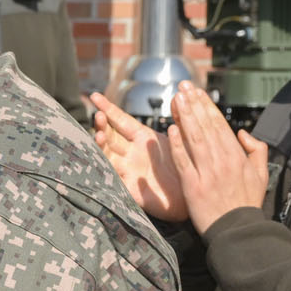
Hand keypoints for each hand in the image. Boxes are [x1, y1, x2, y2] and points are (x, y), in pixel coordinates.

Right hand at [89, 91, 186, 222]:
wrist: (195, 195)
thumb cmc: (190, 166)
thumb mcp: (185, 140)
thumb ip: (181, 119)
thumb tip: (180, 95)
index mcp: (143, 138)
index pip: (121, 120)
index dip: (108, 108)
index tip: (94, 96)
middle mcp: (131, 152)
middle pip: (111, 135)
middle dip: (102, 124)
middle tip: (98, 116)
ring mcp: (128, 169)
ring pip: (107, 153)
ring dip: (101, 144)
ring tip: (99, 134)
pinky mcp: (128, 188)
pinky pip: (111, 177)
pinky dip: (103, 168)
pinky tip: (100, 160)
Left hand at [166, 82, 269, 234]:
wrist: (238, 230)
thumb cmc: (247, 202)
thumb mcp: (261, 174)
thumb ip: (257, 150)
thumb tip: (242, 132)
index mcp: (237, 155)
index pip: (219, 124)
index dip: (206, 106)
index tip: (196, 92)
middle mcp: (223, 160)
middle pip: (205, 126)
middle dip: (193, 104)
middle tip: (183, 86)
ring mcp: (207, 172)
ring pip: (194, 139)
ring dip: (185, 117)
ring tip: (176, 99)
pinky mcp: (193, 186)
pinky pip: (183, 161)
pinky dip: (177, 145)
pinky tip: (170, 129)